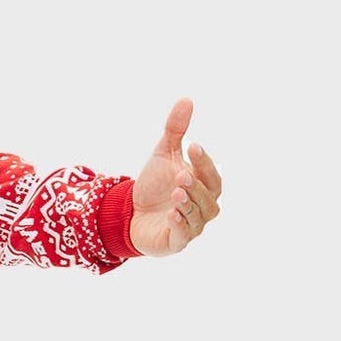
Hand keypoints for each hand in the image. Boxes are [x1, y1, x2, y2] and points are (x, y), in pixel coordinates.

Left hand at [128, 99, 221, 256]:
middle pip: (209, 196)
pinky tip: (171, 213)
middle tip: (181, 174)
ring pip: (199, 215)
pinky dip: (180, 224)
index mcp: (203, 184)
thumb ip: (175, 130)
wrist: (130, 214)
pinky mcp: (176, 241)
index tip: (193, 145)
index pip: (210, 173)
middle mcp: (202, 206)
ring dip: (189, 203)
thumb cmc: (154, 185)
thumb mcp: (163, 154)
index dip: (204, 161)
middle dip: (196, 185)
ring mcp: (191, 224)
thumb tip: (186, 99)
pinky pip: (184, 234)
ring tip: (176, 192)